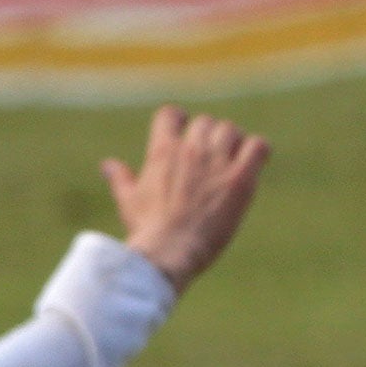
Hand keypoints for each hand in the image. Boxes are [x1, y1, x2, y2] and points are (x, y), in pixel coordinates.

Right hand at [103, 106, 269, 293]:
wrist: (171, 252)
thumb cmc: (148, 230)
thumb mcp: (129, 200)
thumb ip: (121, 178)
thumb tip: (107, 164)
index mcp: (162, 150)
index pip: (171, 114)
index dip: (180, 122)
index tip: (184, 136)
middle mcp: (191, 149)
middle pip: (206, 122)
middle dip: (208, 137)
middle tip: (210, 161)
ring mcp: (216, 162)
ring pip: (231, 130)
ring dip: (232, 143)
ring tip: (231, 164)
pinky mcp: (239, 178)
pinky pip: (257, 146)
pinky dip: (258, 150)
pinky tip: (255, 163)